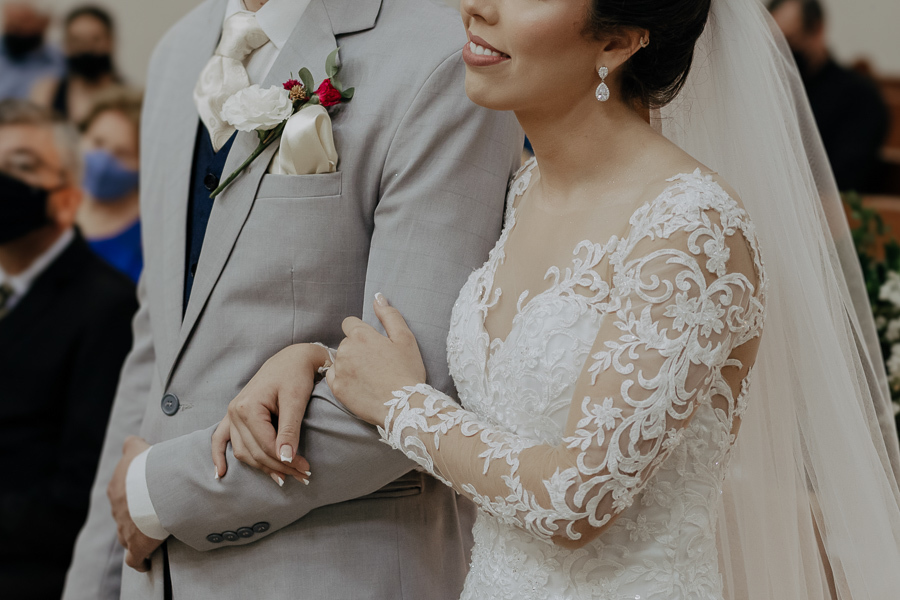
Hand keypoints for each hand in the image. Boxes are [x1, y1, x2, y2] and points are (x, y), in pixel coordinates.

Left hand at [108, 436, 162, 572]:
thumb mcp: (137, 449)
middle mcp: (117, 510)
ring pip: (127, 536)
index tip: (146, 491)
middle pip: (123, 514)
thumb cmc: (147, 468)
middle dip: (134, 514)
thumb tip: (132, 440)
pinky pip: (135, 559)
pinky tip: (146, 563)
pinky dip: (140, 561)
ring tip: (152, 534)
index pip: (121, 491)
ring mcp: (125, 530)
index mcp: (117, 489)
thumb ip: (132, 444)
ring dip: (137, 535)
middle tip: (153, 510)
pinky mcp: (136, 546)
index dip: (134, 492)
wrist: (153, 489)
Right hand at [210, 344, 322, 483]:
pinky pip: (220, 439)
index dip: (286, 461)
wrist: (291, 358)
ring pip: (243, 451)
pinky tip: (220, 473)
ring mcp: (231, 414)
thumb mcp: (296, 400)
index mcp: (248, 407)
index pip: (266, 445)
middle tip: (303, 476)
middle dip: (279, 467)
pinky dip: (219, 456)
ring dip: (261, 467)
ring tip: (283, 478)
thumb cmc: (295, 375)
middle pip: (255, 451)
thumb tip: (286, 458)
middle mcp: (234, 412)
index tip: (306, 470)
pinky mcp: (234, 415)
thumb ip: (289, 430)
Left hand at [327, 293, 425, 425]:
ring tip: (370, 376)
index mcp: (361, 335)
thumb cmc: (407, 371)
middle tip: (377, 363)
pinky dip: (344, 379)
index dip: (362, 332)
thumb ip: (389, 315)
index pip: (349, 323)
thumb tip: (378, 297)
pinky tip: (361, 385)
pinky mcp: (337, 389)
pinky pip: (334, 377)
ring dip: (350, 364)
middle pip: (346, 342)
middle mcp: (346, 350)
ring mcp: (339, 370)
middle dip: (357, 348)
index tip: (373, 345)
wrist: (404, 406)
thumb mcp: (405, 338)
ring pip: (340, 360)